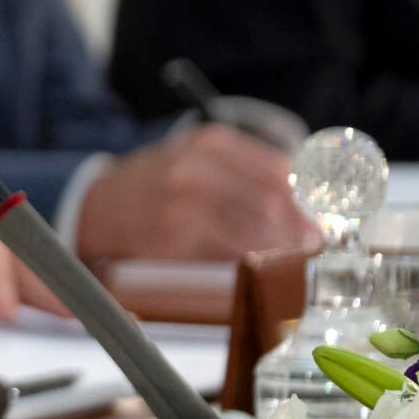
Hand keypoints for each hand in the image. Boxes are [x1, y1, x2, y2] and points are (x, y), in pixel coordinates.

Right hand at [74, 124, 313, 262]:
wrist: (96, 206)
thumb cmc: (157, 185)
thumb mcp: (197, 159)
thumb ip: (247, 173)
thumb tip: (307, 209)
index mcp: (209, 143)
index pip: (280, 172)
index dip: (309, 203)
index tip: (323, 226)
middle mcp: (196, 168)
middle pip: (271, 204)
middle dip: (298, 234)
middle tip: (313, 254)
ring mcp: (181, 204)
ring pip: (252, 234)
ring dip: (280, 256)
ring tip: (291, 268)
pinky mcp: (171, 239)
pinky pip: (224, 258)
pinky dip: (248, 269)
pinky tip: (257, 275)